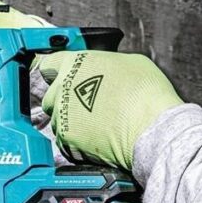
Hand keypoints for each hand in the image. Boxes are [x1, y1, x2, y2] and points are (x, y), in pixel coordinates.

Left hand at [39, 50, 182, 169]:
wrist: (151, 128)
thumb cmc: (146, 94)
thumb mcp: (129, 62)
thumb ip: (104, 64)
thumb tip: (103, 72)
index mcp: (76, 63)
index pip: (49, 63)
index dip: (55, 70)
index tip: (58, 76)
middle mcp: (63, 87)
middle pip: (52, 94)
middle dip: (64, 99)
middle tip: (86, 104)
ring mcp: (62, 114)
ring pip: (57, 118)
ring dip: (71, 120)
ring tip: (96, 123)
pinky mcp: (66, 138)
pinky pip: (64, 139)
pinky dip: (76, 140)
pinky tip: (96, 137)